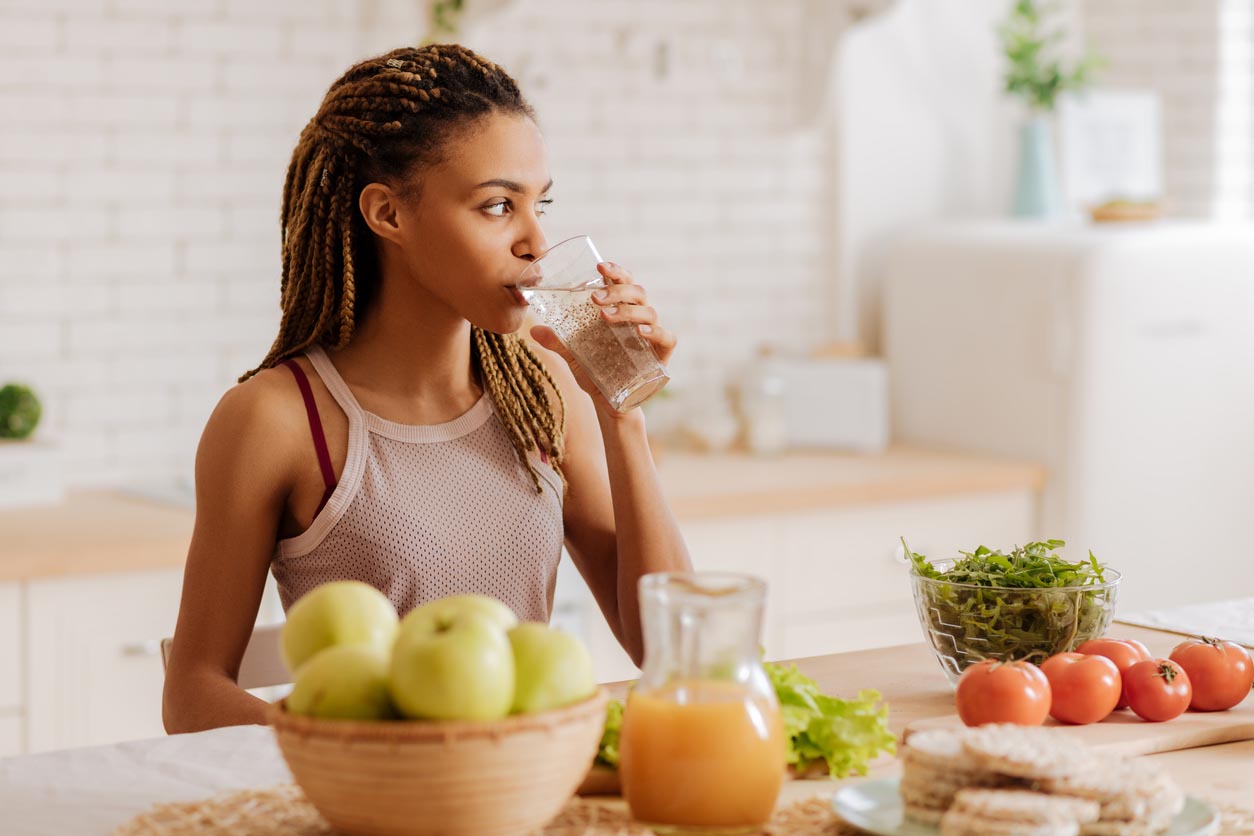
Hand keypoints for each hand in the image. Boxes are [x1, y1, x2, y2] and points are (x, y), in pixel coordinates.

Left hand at [530, 261, 677, 412]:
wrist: (611, 404)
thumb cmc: (596, 373)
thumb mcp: (573, 357)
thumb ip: (557, 343)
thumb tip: (533, 330)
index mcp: (620, 311)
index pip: (622, 282)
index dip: (615, 271)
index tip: (599, 267)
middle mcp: (638, 318)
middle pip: (637, 292)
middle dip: (617, 290)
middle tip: (595, 298)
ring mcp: (652, 335)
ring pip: (649, 311)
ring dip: (628, 309)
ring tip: (606, 315)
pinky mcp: (661, 355)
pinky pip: (666, 337)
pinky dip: (655, 332)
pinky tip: (639, 332)